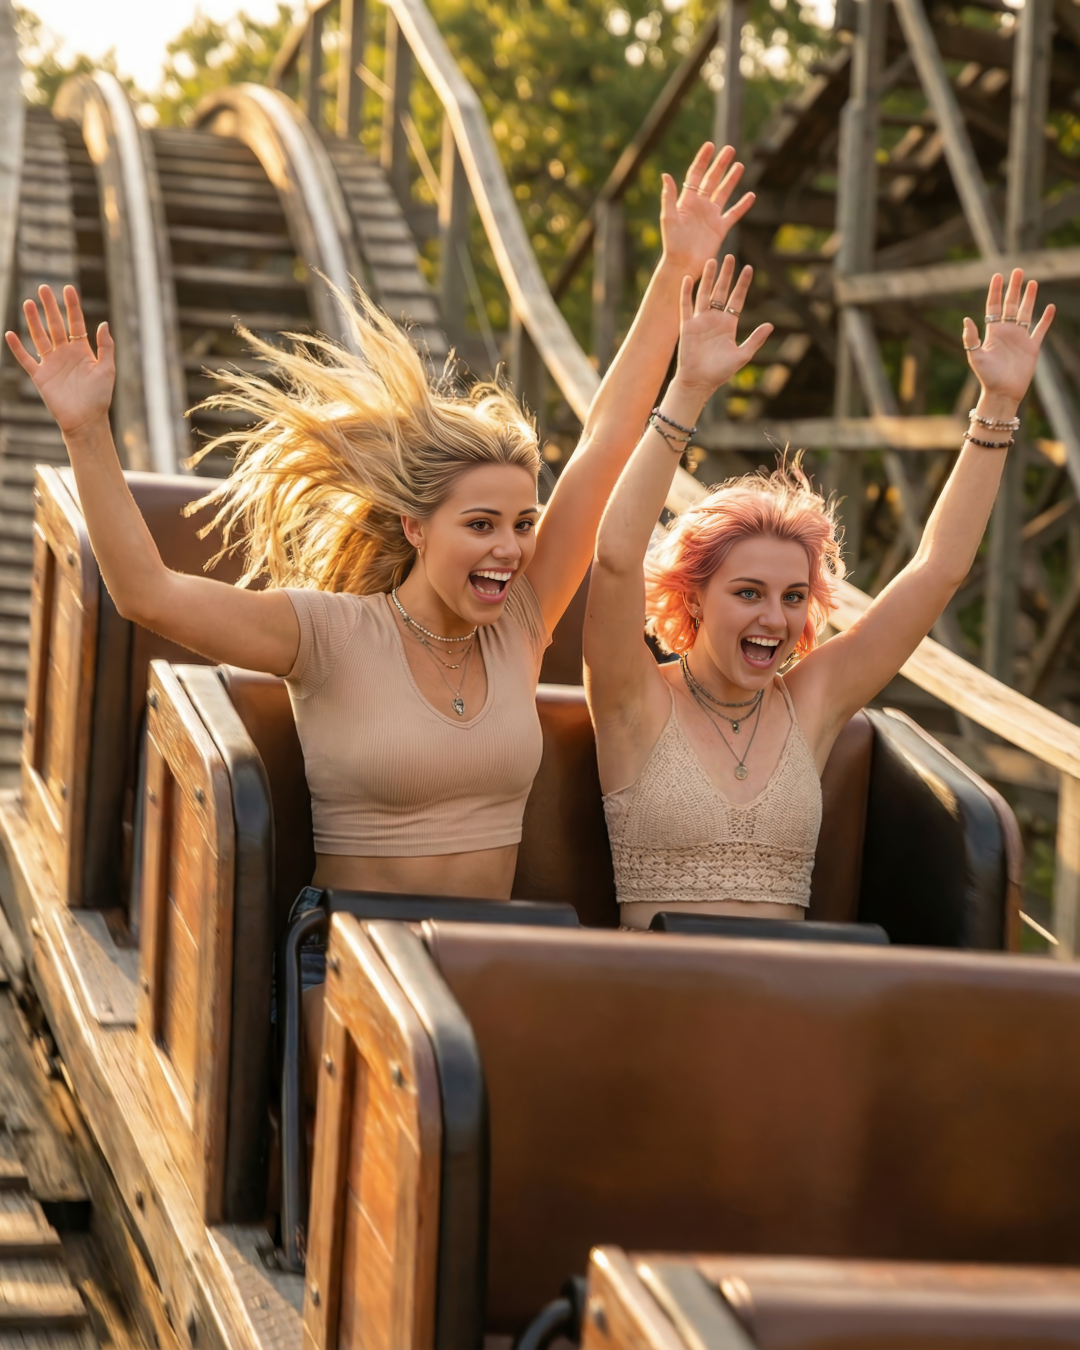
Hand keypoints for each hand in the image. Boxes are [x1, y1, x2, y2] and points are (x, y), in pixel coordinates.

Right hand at [5, 286, 113, 437]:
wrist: (86, 420)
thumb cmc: (100, 397)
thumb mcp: (107, 370)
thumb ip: (106, 347)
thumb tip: (103, 323)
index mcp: (82, 350)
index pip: (75, 323)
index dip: (72, 306)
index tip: (68, 288)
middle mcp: (65, 353)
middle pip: (55, 325)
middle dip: (49, 307)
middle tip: (43, 288)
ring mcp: (51, 364)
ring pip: (39, 337)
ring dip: (33, 320)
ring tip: (28, 302)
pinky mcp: (40, 376)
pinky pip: (26, 359)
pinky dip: (17, 348)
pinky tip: (10, 334)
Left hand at [660, 142, 754, 280]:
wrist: (682, 265)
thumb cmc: (672, 244)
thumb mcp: (668, 218)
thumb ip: (669, 197)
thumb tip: (666, 174)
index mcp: (687, 201)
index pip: (695, 175)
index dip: (702, 160)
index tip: (710, 145)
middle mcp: (700, 206)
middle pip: (712, 180)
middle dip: (720, 164)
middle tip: (730, 149)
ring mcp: (711, 216)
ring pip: (724, 193)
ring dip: (731, 180)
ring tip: (740, 165)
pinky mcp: (720, 229)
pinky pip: (734, 214)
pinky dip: (742, 205)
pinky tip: (750, 195)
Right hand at [672, 255, 771, 397]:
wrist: (699, 382)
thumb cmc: (720, 372)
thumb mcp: (742, 355)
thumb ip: (755, 339)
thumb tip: (771, 325)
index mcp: (728, 324)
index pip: (737, 299)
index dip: (743, 284)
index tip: (749, 268)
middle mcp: (714, 319)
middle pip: (721, 291)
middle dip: (726, 274)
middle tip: (730, 256)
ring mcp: (700, 321)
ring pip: (704, 294)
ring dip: (708, 278)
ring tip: (712, 260)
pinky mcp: (687, 326)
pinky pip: (686, 306)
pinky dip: (686, 292)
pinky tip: (688, 278)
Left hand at [962, 269, 1054, 410]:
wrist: (1002, 393)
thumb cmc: (986, 377)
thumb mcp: (976, 356)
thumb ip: (972, 338)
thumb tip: (967, 319)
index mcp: (993, 332)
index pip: (993, 307)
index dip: (995, 291)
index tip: (997, 275)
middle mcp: (1007, 332)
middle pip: (1011, 305)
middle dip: (1014, 288)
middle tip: (1018, 270)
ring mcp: (1020, 338)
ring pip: (1026, 313)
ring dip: (1030, 298)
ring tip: (1033, 282)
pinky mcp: (1032, 347)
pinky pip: (1041, 329)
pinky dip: (1047, 319)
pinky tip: (1050, 307)